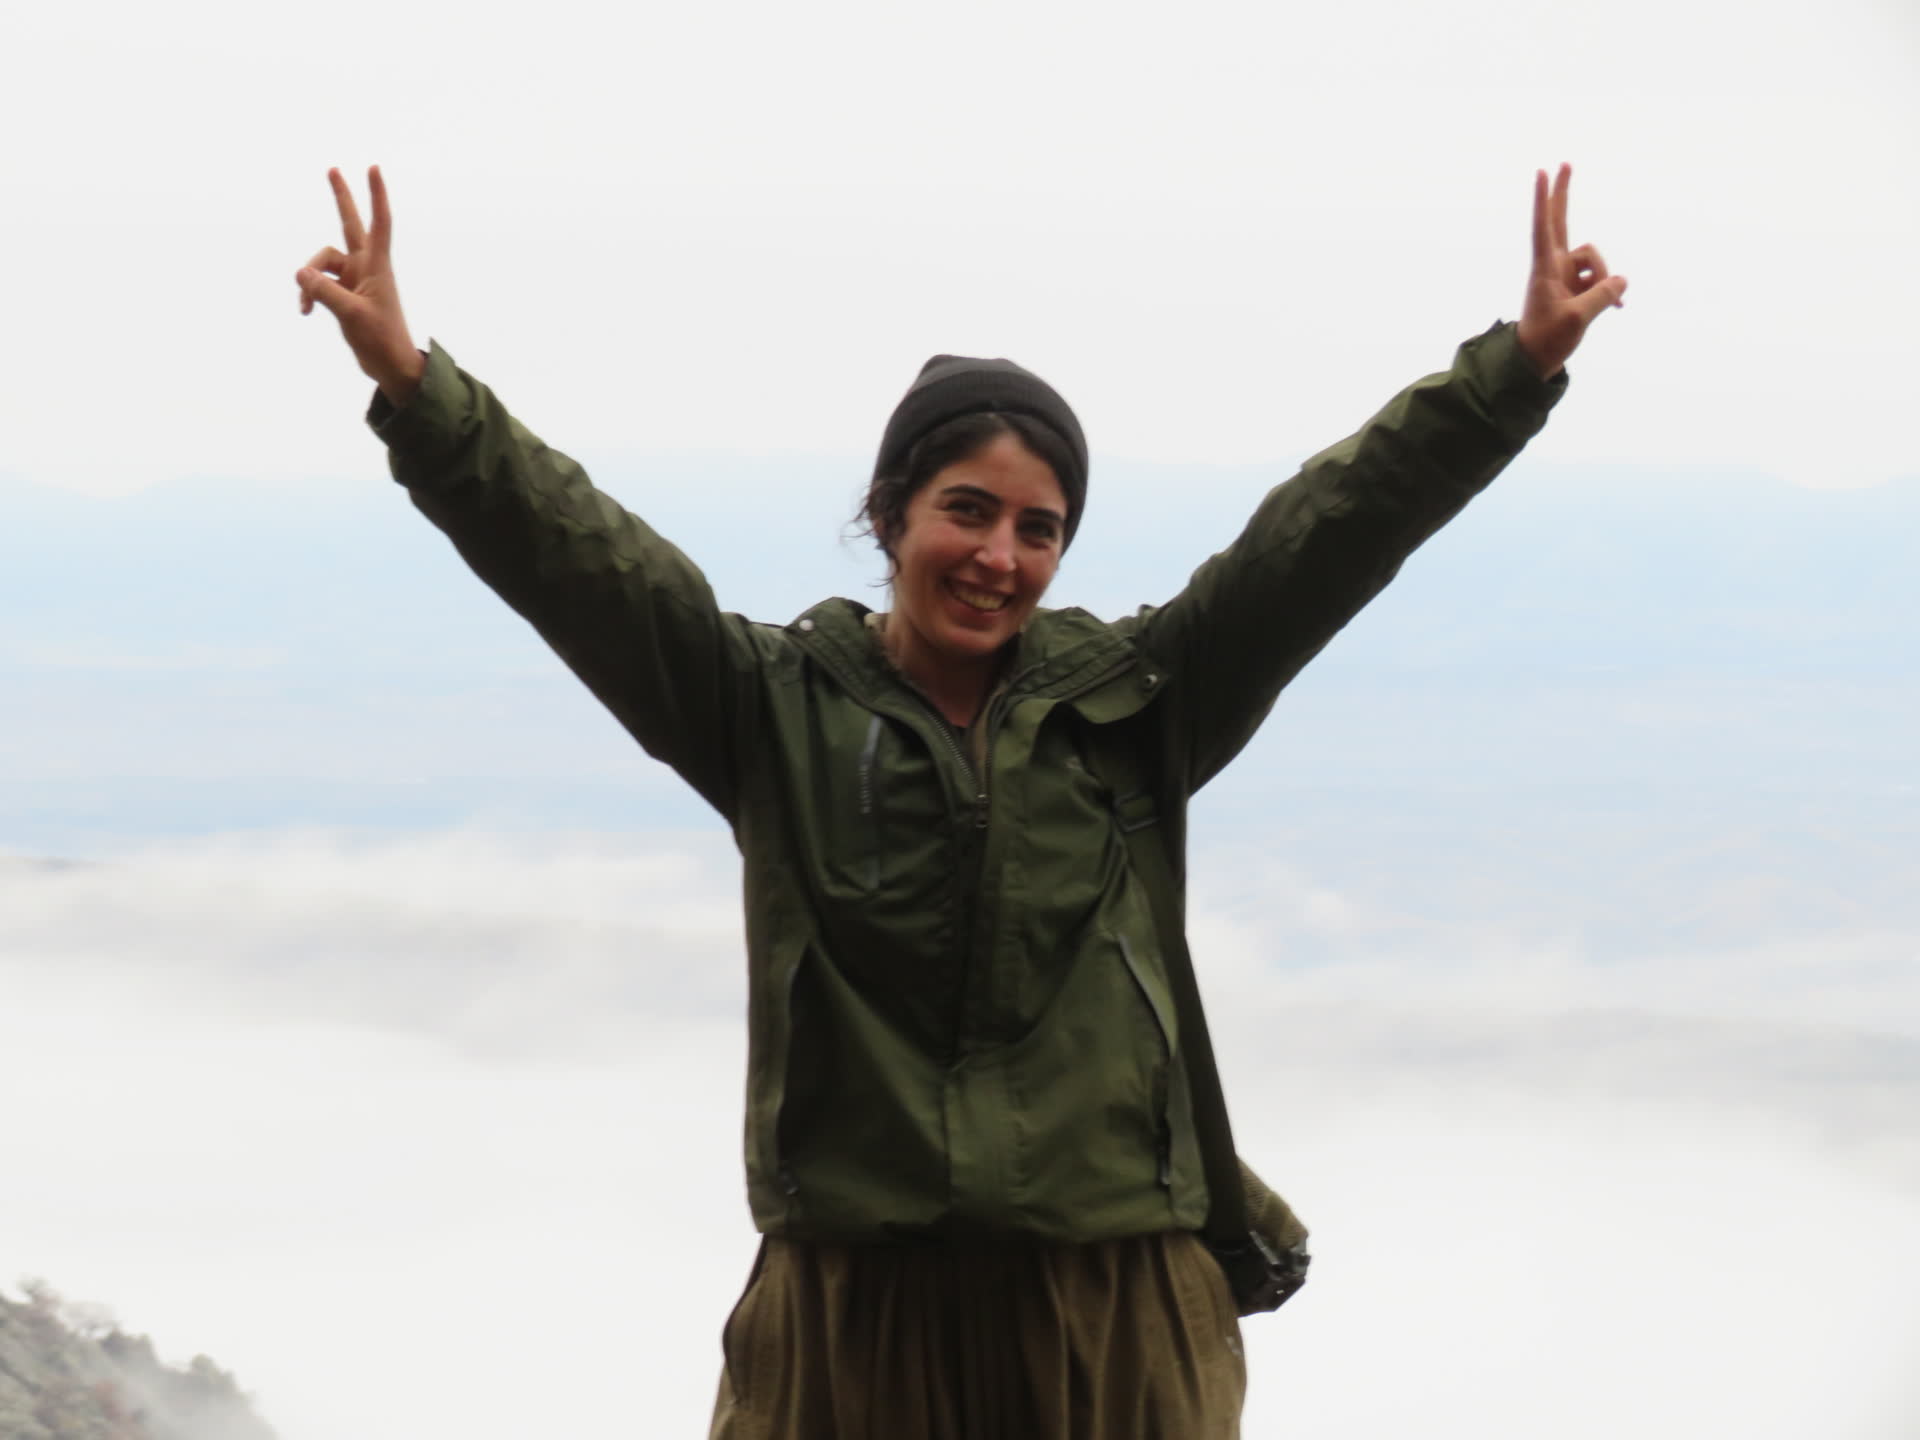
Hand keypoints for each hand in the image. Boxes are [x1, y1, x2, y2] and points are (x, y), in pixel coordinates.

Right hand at [296, 166, 425, 405]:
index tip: (374, 169)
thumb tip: (300, 272)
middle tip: (332, 169)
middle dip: (342, 198)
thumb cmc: (381, 340)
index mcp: (377, 266)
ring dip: (308, 280)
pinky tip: (304, 311)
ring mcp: (354, 278)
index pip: (379, 223)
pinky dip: (309, 294)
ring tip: (304, 304)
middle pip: (350, 224)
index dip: (376, 196)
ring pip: (321, 263)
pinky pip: (317, 283)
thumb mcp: (352, 316)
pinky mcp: (343, 293)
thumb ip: (325, 292)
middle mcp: (365, 266)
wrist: (389, 365)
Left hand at [1515, 163, 1626, 379]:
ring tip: (1599, 306)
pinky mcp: (1577, 286)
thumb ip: (1602, 295)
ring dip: (1603, 279)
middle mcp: (1554, 265)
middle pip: (1560, 221)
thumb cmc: (1548, 340)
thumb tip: (1621, 280)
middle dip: (1564, 194)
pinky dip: (1609, 291)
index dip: (1544, 201)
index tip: (1542, 173)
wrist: (1535, 361)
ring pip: (1595, 261)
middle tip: (1566, 162)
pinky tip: (1616, 308)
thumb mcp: (1578, 319)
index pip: (1544, 227)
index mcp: (1545, 269)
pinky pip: (1601, 279)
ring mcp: (1566, 274)